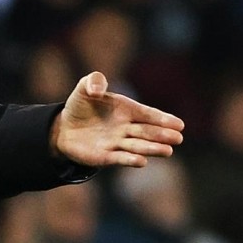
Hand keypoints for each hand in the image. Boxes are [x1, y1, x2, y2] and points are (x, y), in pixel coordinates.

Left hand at [50, 72, 185, 167]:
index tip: (179, 124)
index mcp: (127, 110)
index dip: (163, 119)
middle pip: (147, 132)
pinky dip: (130, 160)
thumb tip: (97, 89)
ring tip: (168, 151)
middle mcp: (126, 128)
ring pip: (137, 146)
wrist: (63, 128)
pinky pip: (120, 158)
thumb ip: (93, 81)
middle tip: (178, 138)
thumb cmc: (80, 106)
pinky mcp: (105, 157)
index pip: (148, 114)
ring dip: (152, 149)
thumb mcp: (85, 87)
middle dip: (162, 135)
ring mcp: (117, 143)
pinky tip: (142, 161)